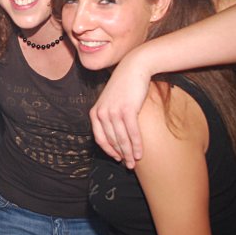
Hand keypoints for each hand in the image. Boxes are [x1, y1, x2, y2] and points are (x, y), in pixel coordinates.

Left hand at [90, 51, 150, 168]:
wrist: (133, 69)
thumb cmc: (124, 87)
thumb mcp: (110, 102)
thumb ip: (109, 117)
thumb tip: (116, 137)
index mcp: (95, 113)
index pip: (99, 138)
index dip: (109, 150)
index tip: (117, 158)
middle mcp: (101, 113)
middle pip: (112, 141)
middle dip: (121, 155)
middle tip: (129, 166)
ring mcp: (113, 112)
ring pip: (122, 139)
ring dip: (129, 153)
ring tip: (135, 162)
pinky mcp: (127, 110)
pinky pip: (132, 133)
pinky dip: (136, 145)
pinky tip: (141, 153)